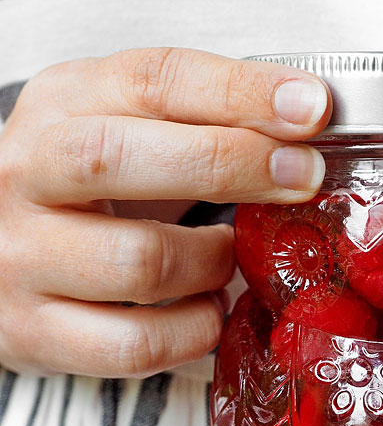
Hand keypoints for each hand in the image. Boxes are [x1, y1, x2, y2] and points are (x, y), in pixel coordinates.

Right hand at [0, 47, 329, 376]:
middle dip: (230, 163)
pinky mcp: (35, 333)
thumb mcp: (126, 125)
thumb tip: (309, 119)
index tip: (311, 107)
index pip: (148, 80)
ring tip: (230, 255)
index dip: (238, 92)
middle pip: (118, 159)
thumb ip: (202, 117)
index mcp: (61, 104)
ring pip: (137, 263)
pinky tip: (206, 309)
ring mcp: (23, 258)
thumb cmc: (84, 186)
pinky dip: (194, 330)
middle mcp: (26, 175)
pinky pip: (135, 344)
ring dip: (212, 261)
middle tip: (301, 176)